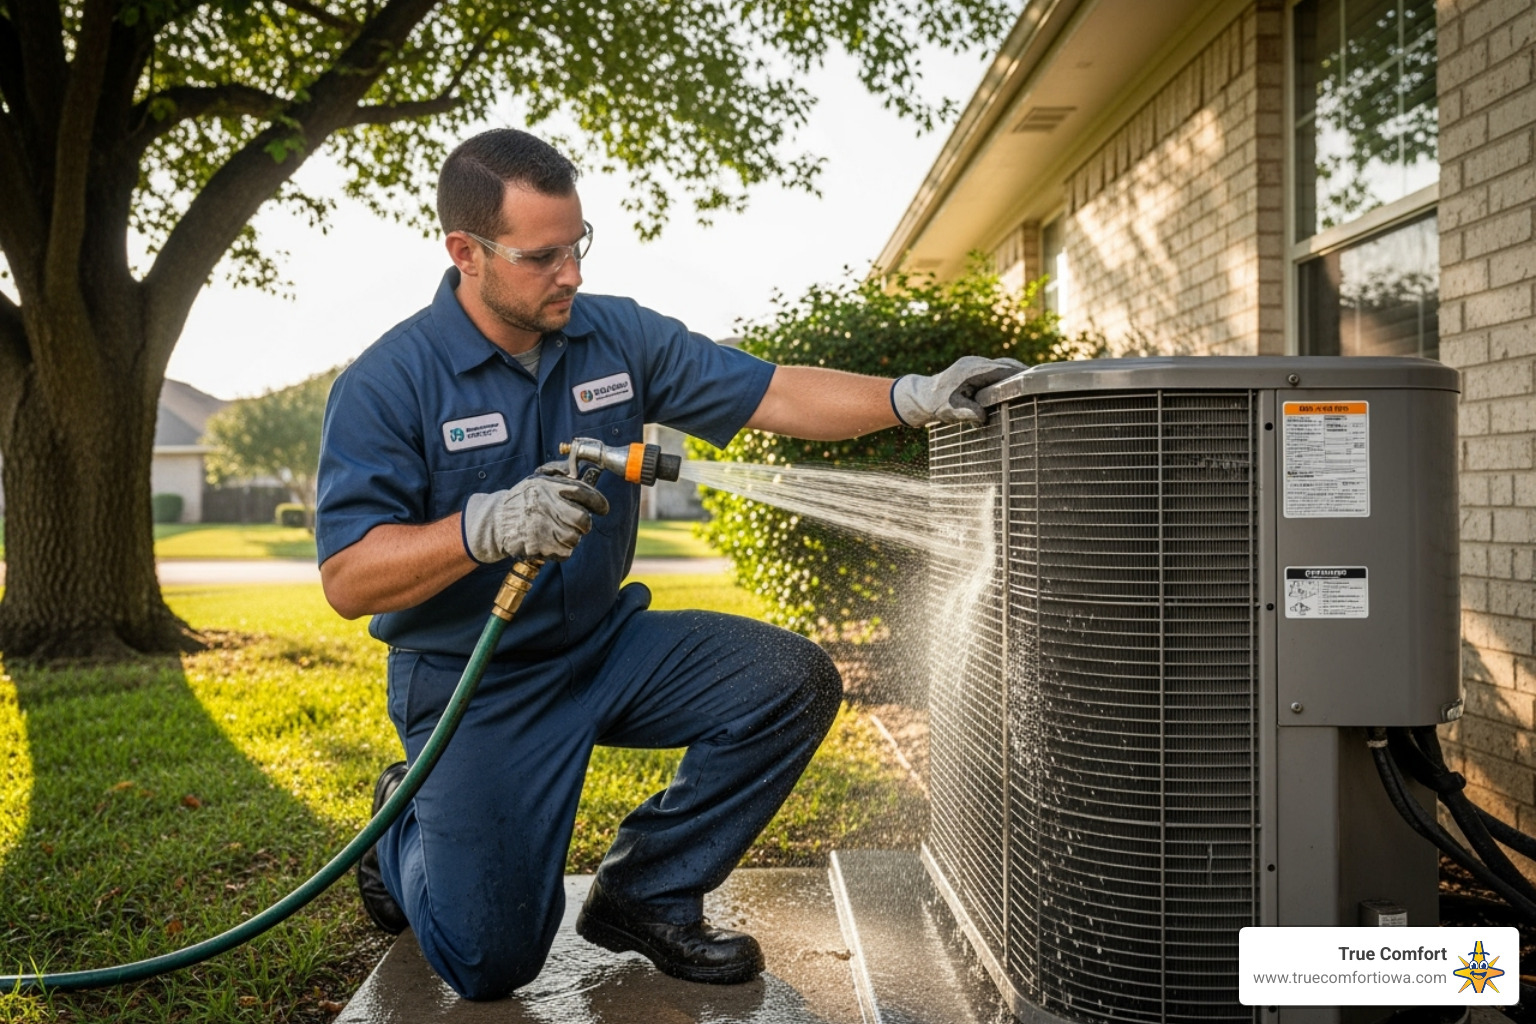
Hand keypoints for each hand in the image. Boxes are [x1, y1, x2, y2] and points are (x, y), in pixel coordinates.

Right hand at [462, 463, 610, 563]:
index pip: (584, 492)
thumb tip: (585, 469)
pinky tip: (550, 542)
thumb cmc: (521, 500)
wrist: (496, 521)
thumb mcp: (538, 480)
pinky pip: (564, 552)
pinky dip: (561, 551)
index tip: (602, 508)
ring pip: (574, 538)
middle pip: (583, 520)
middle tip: (578, 524)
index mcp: (549, 487)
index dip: (598, 502)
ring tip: (557, 532)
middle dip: (584, 524)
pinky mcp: (539, 546)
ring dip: (571, 538)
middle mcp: (547, 505)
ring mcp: (542, 526)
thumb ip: (560, 475)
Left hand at [890, 356, 1025, 426]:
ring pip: (1001, 364)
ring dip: (1015, 372)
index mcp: (972, 370)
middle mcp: (974, 362)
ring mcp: (973, 363)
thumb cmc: (936, 405)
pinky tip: (1015, 383)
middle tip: (1040, 383)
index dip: (1019, 376)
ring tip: (1032, 383)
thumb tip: (984, 417)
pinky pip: (995, 367)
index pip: (1002, 370)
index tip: (1034, 383)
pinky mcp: (973, 366)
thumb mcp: (952, 411)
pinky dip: (1006, 373)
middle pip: (1005, 364)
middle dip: (1022, 373)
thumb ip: (969, 412)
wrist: (921, 397)